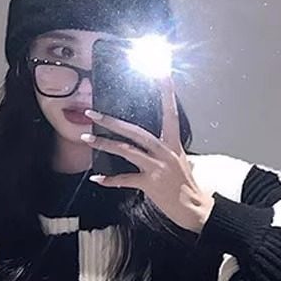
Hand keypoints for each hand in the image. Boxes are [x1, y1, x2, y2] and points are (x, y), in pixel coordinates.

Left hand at [81, 75, 214, 232]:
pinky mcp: (150, 183)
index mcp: (173, 143)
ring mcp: (157, 167)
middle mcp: (165, 151)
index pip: (170, 112)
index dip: (166, 91)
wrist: (194, 209)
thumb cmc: (186, 186)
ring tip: (86, 138)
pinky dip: (109, 180)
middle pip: (135, 130)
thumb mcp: (181, 161)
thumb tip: (154, 146)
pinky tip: (97, 178)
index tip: (162, 71)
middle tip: (92, 112)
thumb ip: (167, 150)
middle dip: (111, 121)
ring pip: (126, 150)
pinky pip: (125, 179)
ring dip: (103, 144)